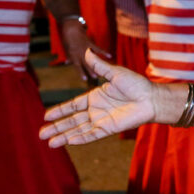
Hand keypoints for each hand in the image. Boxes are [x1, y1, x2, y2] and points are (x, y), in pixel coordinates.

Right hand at [40, 51, 156, 147]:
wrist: (152, 98)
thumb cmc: (137, 84)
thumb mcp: (115, 73)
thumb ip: (99, 66)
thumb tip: (86, 51)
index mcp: (96, 96)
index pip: (72, 105)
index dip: (59, 111)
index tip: (46, 116)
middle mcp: (97, 110)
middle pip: (72, 120)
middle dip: (56, 127)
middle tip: (40, 134)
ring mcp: (102, 120)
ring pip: (79, 130)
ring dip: (64, 136)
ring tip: (49, 143)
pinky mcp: (110, 128)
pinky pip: (92, 135)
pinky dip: (81, 139)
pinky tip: (68, 142)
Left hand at [59, 19, 109, 82]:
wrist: (71, 28)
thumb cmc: (67, 38)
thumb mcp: (66, 48)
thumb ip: (69, 56)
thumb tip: (67, 63)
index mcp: (73, 55)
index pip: (77, 66)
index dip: (81, 72)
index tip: (85, 79)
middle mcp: (79, 53)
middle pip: (86, 63)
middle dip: (91, 70)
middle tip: (96, 77)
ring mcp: (85, 48)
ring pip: (92, 58)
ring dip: (97, 64)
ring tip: (102, 70)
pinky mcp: (90, 43)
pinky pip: (97, 49)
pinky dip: (103, 52)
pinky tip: (110, 56)